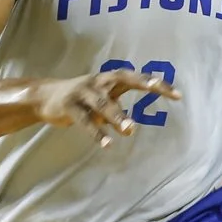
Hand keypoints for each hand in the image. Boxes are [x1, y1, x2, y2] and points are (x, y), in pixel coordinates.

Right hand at [31, 68, 179, 145]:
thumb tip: (131, 127)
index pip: (136, 78)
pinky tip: (108, 144)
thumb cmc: (80, 98)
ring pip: (103, 103)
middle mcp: (98, 82)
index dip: (156, 84)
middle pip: (123, 78)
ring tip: (130, 130)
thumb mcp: (101, 100)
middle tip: (158, 89)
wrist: (45, 97)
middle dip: (142, 83)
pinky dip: (96, 132)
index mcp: (110, 79)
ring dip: (117, 115)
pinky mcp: (69, 106)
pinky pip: (84, 120)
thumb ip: (117, 109)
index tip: (177, 94)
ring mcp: (83, 92)